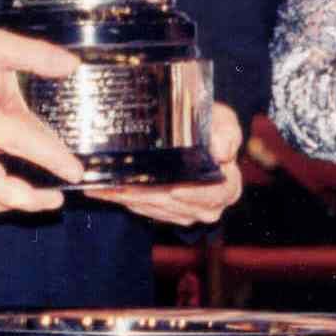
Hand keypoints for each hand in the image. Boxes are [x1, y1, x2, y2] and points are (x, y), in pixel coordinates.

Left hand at [85, 101, 245, 227]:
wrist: (193, 134)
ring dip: (133, 199)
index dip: (196, 194)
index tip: (175, 189)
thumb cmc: (210, 127)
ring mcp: (188, 211)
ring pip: (159, 210)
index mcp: (229, 185)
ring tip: (109, 186)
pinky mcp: (167, 214)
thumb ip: (226, 132)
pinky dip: (125, 200)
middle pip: (181, 206)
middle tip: (126, 187)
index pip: (218, 195)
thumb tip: (223, 150)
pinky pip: (145, 210)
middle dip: (152, 197)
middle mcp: (210, 204)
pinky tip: (106, 189)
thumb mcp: (223, 121)